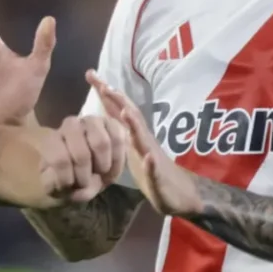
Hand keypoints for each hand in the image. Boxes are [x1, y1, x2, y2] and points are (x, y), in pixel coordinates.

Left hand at [40, 115, 128, 202]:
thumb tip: (72, 187)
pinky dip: (118, 160)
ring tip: (101, 174)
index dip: (66, 179)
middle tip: (85, 182)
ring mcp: (92, 122)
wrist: (87, 169)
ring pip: (102, 143)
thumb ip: (56, 186)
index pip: (59, 160)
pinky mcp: (112, 124)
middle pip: (82, 154)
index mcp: (52, 140)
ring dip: (103, 167)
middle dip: (85, 176)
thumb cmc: (68, 176)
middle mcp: (71, 125)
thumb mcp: (56, 186)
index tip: (69, 186)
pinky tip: (112, 169)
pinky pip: (119, 140)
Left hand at [85, 70, 202, 215]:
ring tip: (124, 113)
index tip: (91, 75)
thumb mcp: (133, 153)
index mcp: (134, 137)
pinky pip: (154, 171)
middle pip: (131, 116)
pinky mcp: (159, 178)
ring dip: (134, 125)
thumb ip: (122, 136)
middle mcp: (144, 142)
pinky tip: (148, 158)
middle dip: (117, 100)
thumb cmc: (154, 175)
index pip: (119, 110)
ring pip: (143, 140)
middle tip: (104, 84)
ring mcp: (153, 158)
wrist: (181, 196)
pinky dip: (150, 164)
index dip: (106, 94)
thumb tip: (103, 120)